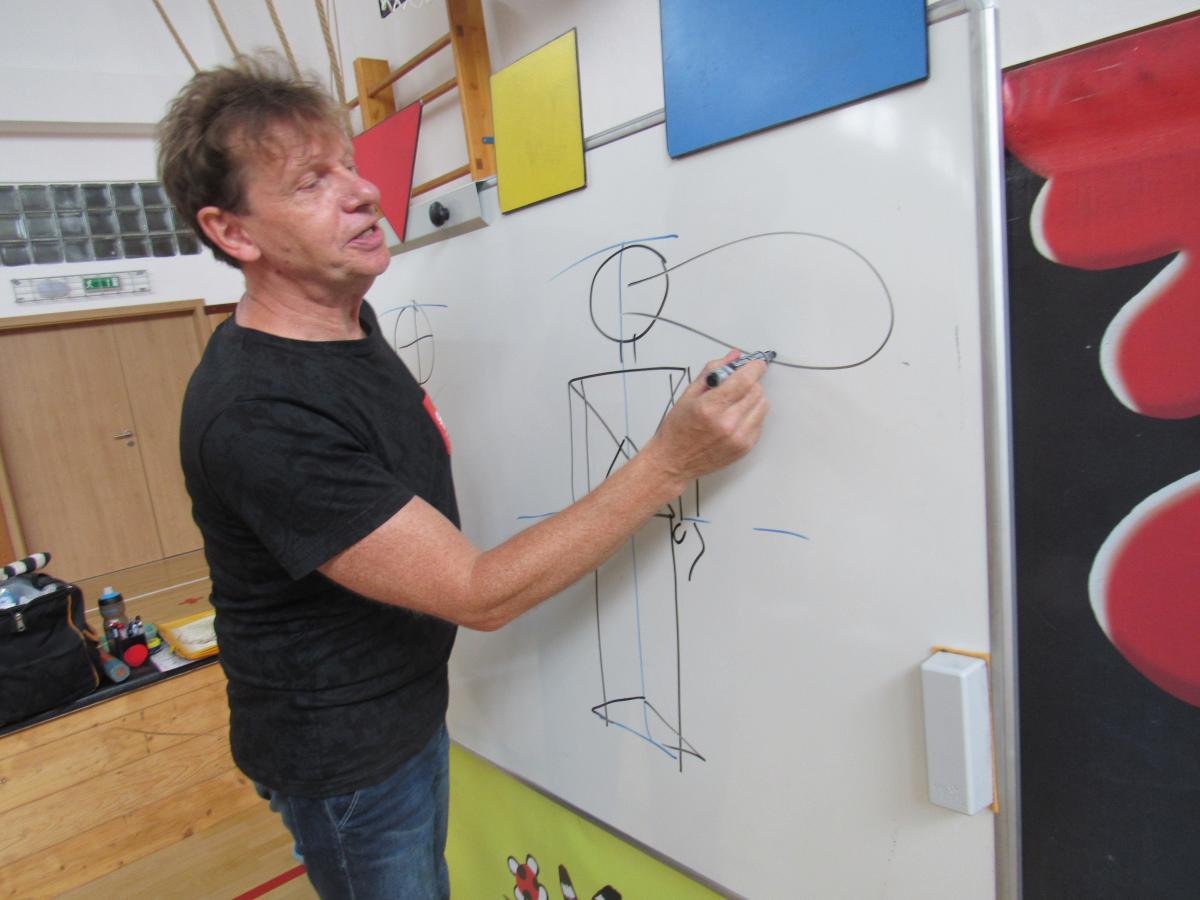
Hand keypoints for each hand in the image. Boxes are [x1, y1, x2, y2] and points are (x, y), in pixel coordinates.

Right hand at [646, 350, 769, 486]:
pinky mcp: (745, 448)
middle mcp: (727, 423)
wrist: (674, 462)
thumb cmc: (677, 429)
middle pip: (756, 391)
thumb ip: (713, 372)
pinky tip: (735, 418)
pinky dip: (752, 415)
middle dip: (749, 382)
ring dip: (752, 398)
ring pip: (762, 405)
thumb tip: (734, 356)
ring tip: (734, 403)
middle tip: (735, 385)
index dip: (754, 367)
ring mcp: (738, 438)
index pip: (744, 380)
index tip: (756, 363)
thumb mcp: (688, 394)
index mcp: (710, 407)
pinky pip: (760, 421)